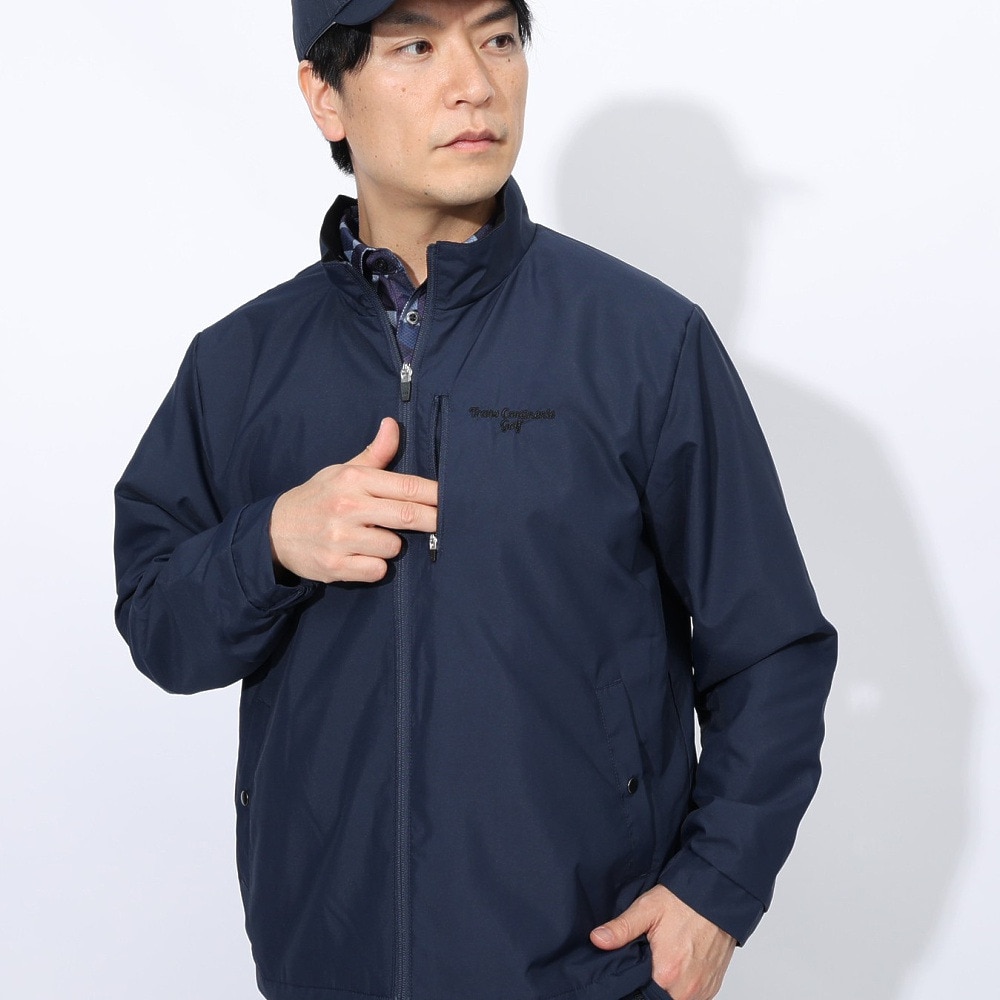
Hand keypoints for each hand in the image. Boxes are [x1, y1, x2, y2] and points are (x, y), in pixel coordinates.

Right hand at [269, 417, 437, 583]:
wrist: (275, 532)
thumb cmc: (318, 498)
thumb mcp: (342, 470)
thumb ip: (375, 453)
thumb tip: (392, 424)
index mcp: (354, 480)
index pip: (407, 486)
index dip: (436, 495)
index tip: (455, 499)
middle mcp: (347, 507)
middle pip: (408, 515)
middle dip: (432, 521)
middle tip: (445, 523)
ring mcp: (340, 538)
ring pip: (394, 546)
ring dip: (392, 545)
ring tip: (374, 538)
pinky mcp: (335, 566)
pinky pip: (377, 570)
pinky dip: (375, 566)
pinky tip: (362, 556)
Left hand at [590, 885, 734, 999]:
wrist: (718, 895)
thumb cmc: (683, 901)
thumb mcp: (647, 909)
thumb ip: (621, 928)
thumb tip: (597, 939)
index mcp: (666, 973)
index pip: (641, 995)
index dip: (633, 986)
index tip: (632, 973)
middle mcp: (686, 988)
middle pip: (659, 999)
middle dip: (649, 987)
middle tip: (646, 965)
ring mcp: (702, 990)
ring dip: (667, 989)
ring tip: (661, 965)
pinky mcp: (712, 987)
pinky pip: (694, 998)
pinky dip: (683, 989)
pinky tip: (677, 969)